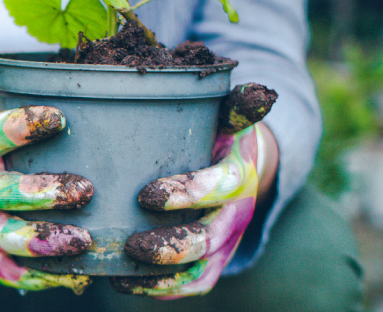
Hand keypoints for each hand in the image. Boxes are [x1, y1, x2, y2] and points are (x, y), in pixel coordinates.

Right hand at [0, 26, 95, 292]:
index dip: (25, 127)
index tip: (59, 117)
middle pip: (5, 196)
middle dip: (43, 195)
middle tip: (84, 189)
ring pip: (10, 240)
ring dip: (46, 243)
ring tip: (85, 240)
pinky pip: (13, 272)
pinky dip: (42, 279)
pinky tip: (78, 277)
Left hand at [111, 83, 278, 297]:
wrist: (241, 163)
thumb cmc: (219, 133)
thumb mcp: (227, 115)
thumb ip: (235, 105)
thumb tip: (259, 93)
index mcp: (238, 174)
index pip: (219, 188)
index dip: (187, 194)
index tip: (146, 195)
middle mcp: (235, 214)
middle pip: (209, 240)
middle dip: (171, 246)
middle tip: (132, 245)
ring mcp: (224, 242)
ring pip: (200, 270)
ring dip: (163, 275)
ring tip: (124, 269)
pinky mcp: (212, 261)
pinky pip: (192, 284)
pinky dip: (162, 289)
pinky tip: (125, 283)